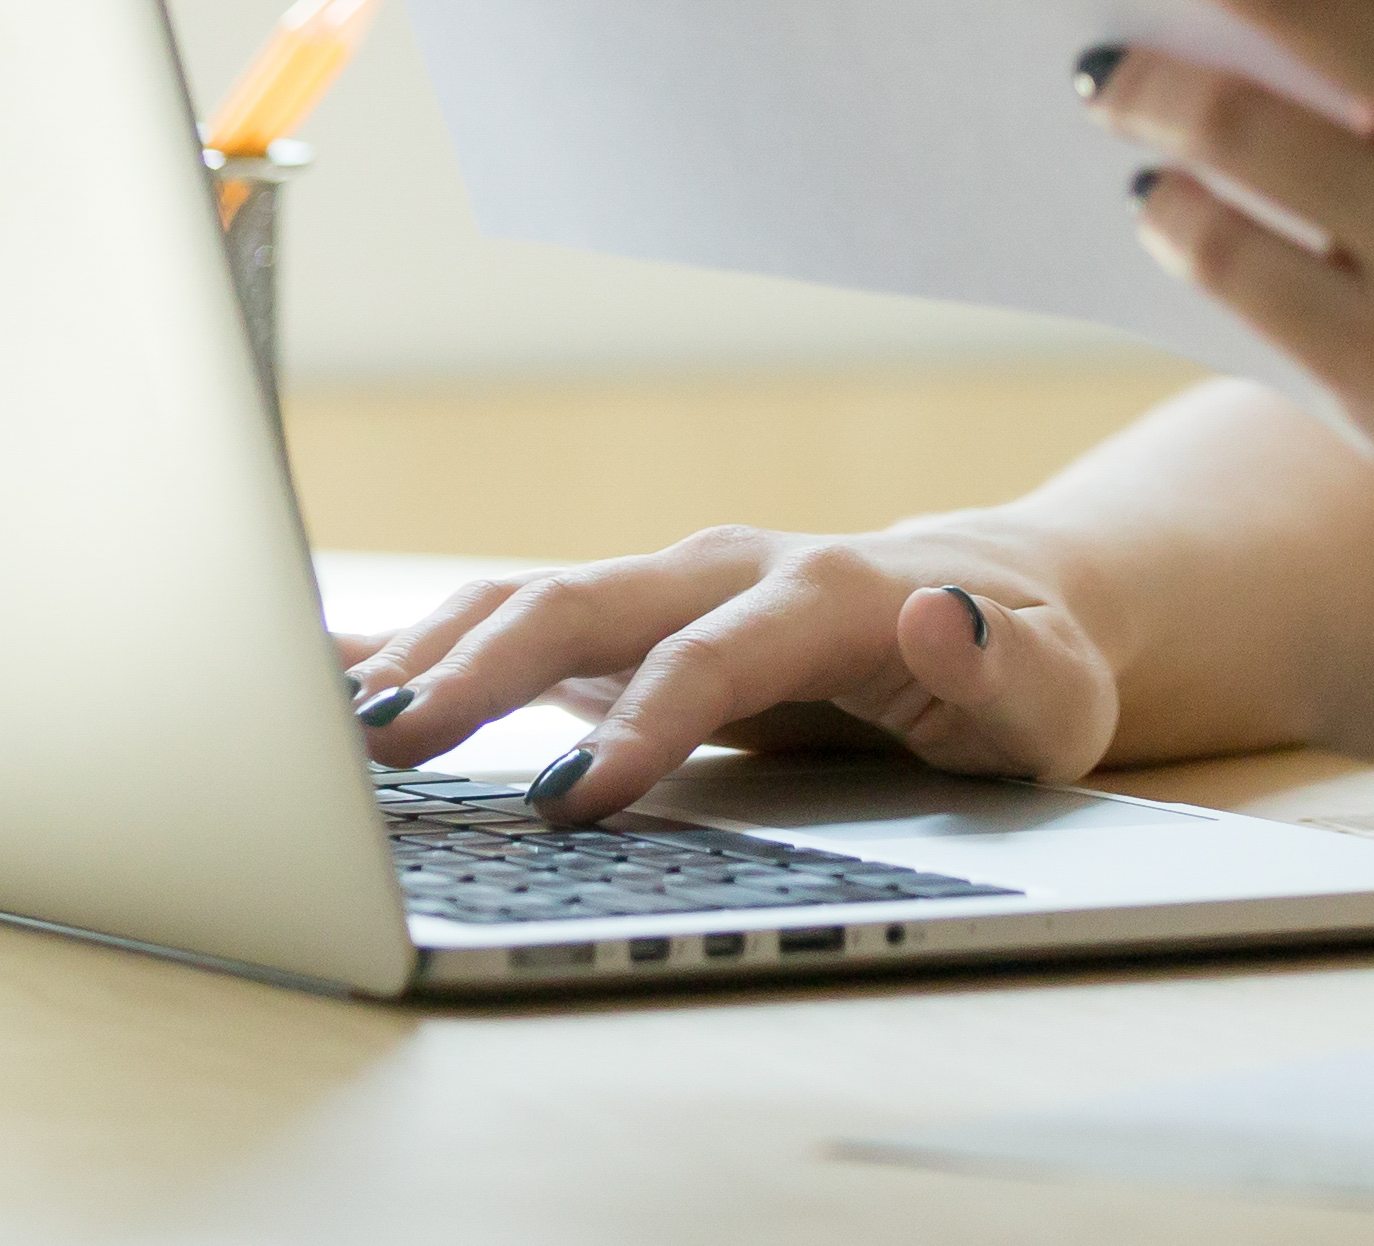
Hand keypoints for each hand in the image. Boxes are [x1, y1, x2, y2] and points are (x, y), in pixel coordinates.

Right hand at [342, 521, 1116, 823]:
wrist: (1001, 603)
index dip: (645, 723)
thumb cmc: (1028, 669)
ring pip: (525, 601)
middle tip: (388, 753)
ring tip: (320, 722)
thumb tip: (941, 615)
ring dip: (424, 655)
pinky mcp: (629, 620)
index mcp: (830, 592)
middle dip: (481, 671)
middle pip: (585, 602)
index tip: (570, 805)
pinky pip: (507, 618)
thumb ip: (1002, 670)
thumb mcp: (1053, 697)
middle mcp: (731, 569)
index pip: (718, 654)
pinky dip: (417, 641)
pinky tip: (323, 673)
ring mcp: (669, 586)